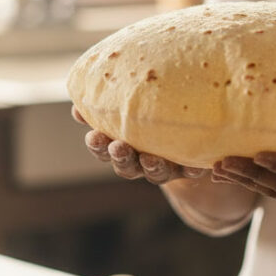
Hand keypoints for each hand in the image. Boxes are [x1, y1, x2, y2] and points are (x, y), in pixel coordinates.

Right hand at [71, 105, 208, 184]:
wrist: (190, 132)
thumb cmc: (150, 110)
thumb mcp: (127, 104)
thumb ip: (108, 102)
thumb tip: (79, 103)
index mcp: (124, 146)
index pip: (104, 149)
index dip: (98, 146)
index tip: (94, 135)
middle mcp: (142, 161)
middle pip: (126, 165)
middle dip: (120, 157)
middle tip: (117, 147)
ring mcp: (167, 166)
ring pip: (155, 172)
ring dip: (151, 167)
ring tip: (149, 159)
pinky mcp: (191, 166)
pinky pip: (192, 170)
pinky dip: (193, 169)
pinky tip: (196, 166)